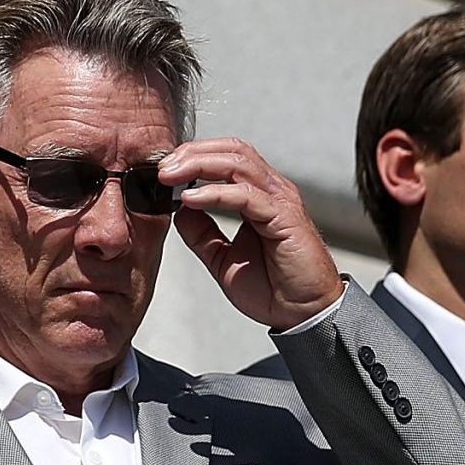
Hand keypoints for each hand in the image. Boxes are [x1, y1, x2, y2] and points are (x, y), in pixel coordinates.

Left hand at [159, 137, 344, 330]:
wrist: (303, 314)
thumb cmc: (273, 288)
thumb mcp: (222, 257)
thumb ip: (201, 232)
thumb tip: (179, 209)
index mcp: (258, 195)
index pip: (226, 157)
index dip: (193, 156)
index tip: (162, 171)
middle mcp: (271, 191)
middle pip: (231, 150)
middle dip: (192, 153)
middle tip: (161, 168)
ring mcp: (280, 201)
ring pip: (238, 164)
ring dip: (199, 165)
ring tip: (170, 176)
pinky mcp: (285, 217)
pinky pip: (246, 195)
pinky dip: (215, 193)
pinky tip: (191, 198)